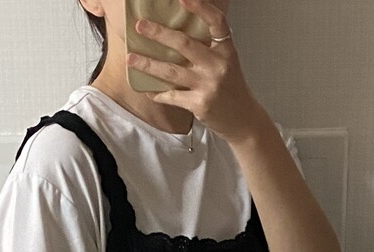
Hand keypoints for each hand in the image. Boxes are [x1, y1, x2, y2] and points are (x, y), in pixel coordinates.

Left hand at [126, 0, 265, 144]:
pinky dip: (157, 93)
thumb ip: (208, 48)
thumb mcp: (226, 62)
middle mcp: (218, 65)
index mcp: (226, 50)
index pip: (216, 22)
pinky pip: (172, 96)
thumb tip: (177, 35)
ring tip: (131, 58)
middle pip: (184, 44)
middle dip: (159, 34)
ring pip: (172, 71)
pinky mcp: (200, 104)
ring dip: (148, 64)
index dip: (200, 8)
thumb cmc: (230, 87)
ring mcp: (208, 85)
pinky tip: (145, 88)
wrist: (242, 119)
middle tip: (140, 27)